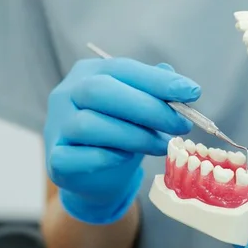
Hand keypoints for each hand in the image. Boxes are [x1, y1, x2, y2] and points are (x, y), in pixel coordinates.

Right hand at [45, 58, 197, 223]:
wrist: (95, 179)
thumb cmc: (119, 137)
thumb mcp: (139, 112)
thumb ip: (154, 96)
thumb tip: (179, 87)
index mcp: (87, 73)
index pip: (122, 69)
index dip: (157, 81)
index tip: (192, 92)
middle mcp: (66, 95)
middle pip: (100, 91)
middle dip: (146, 107)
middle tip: (180, 124)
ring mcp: (56, 127)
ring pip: (89, 124)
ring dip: (132, 135)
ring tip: (160, 145)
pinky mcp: (55, 160)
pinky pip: (76, 157)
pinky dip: (105, 157)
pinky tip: (125, 159)